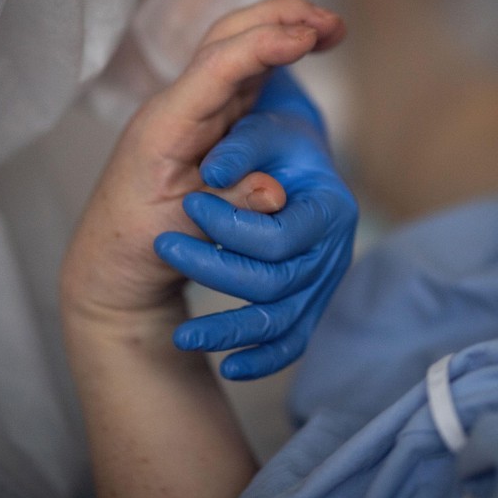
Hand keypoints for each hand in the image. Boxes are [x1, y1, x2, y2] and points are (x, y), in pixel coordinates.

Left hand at [60, 0, 345, 331]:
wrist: (113, 258)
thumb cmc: (138, 243)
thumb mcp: (185, 231)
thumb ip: (232, 205)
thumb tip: (277, 192)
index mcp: (166, 126)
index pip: (216, 67)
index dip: (263, 45)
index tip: (307, 36)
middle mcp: (178, 106)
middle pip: (226, 37)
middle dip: (279, 18)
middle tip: (333, 22)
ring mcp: (194, 110)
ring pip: (237, 48)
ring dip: (282, 30)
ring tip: (331, 29)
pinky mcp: (209, 121)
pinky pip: (243, 75)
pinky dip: (276, 57)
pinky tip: (305, 50)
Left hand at [154, 67, 357, 379]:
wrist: (292, 160)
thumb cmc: (275, 142)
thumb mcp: (261, 129)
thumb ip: (241, 148)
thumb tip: (212, 174)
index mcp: (329, 208)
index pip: (280, 239)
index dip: (230, 228)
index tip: (186, 204)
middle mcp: (332, 252)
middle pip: (275, 284)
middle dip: (215, 271)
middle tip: (164, 246)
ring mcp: (322, 283)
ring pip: (280, 322)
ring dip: (229, 332)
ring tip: (181, 337)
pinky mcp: (308, 302)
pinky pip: (291, 342)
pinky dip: (262, 359)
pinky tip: (228, 368)